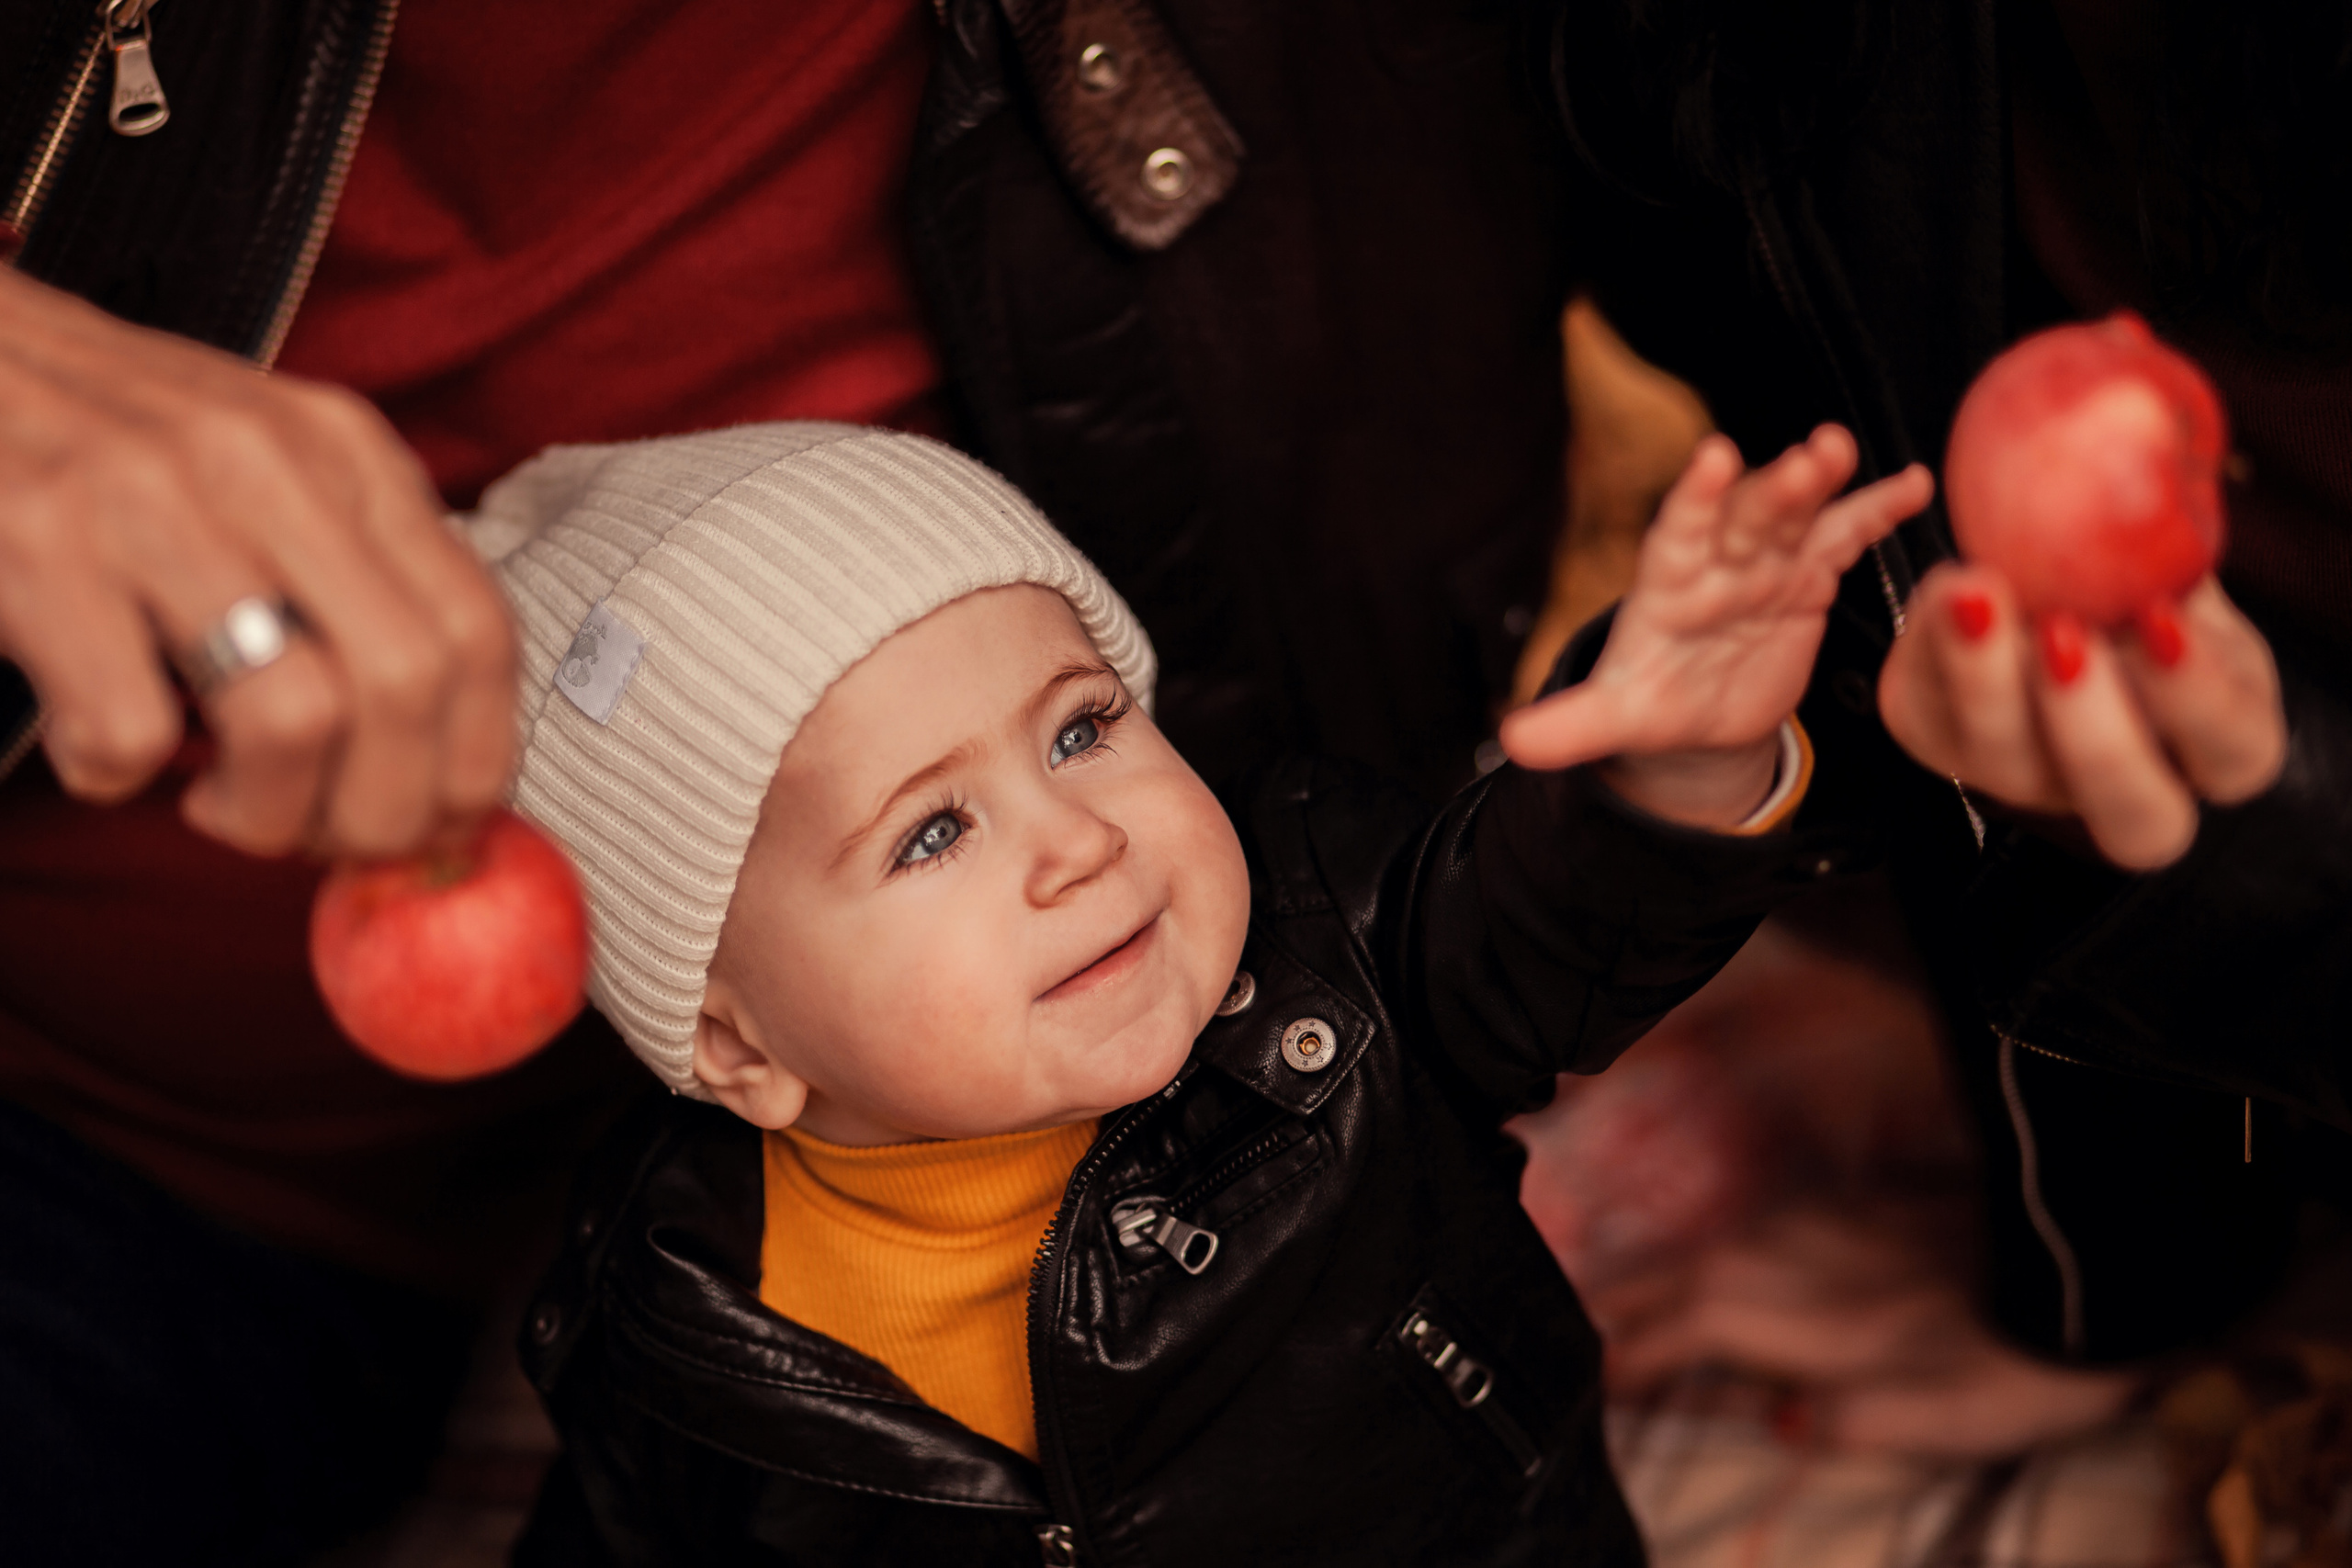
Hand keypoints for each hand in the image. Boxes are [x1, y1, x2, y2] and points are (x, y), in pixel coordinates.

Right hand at [0, 271, 515, 856]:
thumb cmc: (113, 439)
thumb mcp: (268, 468)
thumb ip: (358, 577)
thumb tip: (442, 757)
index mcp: (343, 449)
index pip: (477, 628)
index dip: (476, 759)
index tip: (443, 823)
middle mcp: (265, 463)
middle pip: (406, 684)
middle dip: (384, 809)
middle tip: (328, 838)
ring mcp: (151, 499)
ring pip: (295, 717)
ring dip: (270, 813)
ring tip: (224, 809)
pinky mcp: (40, 547)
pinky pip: (133, 730)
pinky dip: (120, 777)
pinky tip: (103, 750)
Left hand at [1500, 425, 1932, 827]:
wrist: (1696, 719)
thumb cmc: (1650, 703)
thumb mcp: (1613, 719)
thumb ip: (1570, 725)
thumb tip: (1513, 740)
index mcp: (1667, 584)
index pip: (1678, 533)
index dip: (1694, 497)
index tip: (1711, 457)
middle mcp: (1717, 561)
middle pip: (1746, 516)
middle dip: (1776, 487)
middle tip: (1813, 454)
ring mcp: (1766, 564)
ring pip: (1796, 515)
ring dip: (1823, 483)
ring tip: (1841, 448)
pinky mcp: (1808, 577)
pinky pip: (1845, 536)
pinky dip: (1877, 510)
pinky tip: (1913, 483)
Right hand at [1590, 1207, 2137, 1458]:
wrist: (2097, 1248)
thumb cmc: (2025, 1353)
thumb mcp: (1948, 1412)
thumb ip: (1854, 1420)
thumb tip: (1782, 1427)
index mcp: (1799, 1310)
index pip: (1684, 1331)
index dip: (1629, 1357)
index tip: (1583, 1379)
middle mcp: (1792, 1254)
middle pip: (1680, 1278)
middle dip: (1619, 1304)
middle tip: (1564, 1326)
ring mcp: (1823, 1223)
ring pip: (1711, 1246)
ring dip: (1654, 1271)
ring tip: (1610, 1293)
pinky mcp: (1855, 1209)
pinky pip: (1749, 1229)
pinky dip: (1709, 1250)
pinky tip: (1712, 1256)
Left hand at [1877, 564, 2284, 869]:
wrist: (2063, 610)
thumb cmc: (2148, 604)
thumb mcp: (2192, 586)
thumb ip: (2185, 566)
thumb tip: (2165, 490)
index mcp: (2218, 750)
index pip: (2228, 743)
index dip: (2194, 692)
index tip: (2159, 617)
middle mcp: (2122, 792)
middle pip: (2121, 804)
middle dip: (2087, 721)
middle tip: (2061, 634)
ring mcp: (2025, 779)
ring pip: (2000, 760)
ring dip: (1983, 675)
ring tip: (1976, 595)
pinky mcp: (1939, 742)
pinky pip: (1925, 710)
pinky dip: (1928, 644)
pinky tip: (1945, 588)